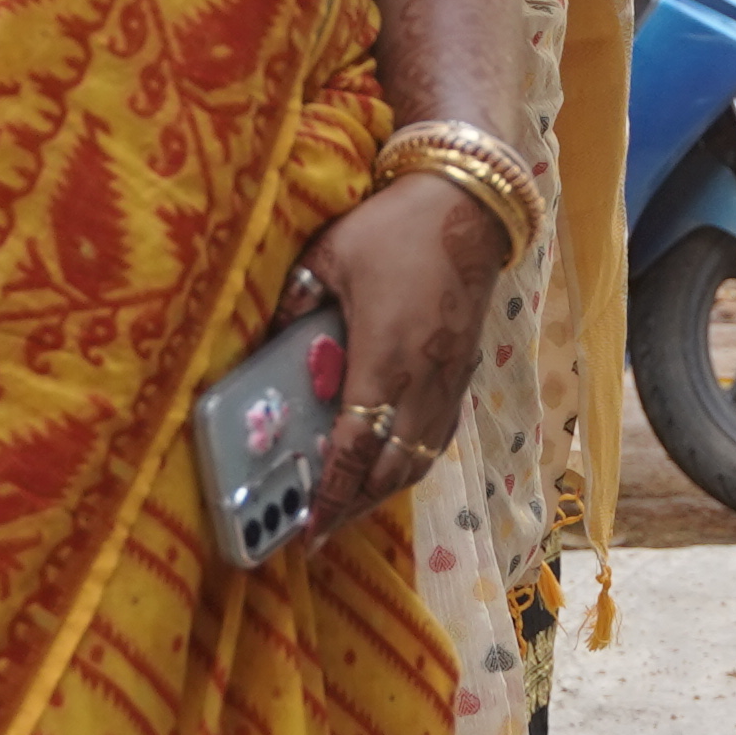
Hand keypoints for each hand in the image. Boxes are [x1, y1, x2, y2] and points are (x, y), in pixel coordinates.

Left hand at [276, 171, 505, 549]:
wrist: (468, 203)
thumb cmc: (393, 226)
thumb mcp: (327, 256)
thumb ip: (294, 301)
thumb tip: (267, 337)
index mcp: (383, 359)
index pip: (354, 448)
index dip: (331, 495)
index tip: (309, 531)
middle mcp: (422, 381)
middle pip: (391, 470)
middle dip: (356, 506)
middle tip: (322, 529)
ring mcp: (449, 379)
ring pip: (421, 458)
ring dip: (386, 490)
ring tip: (353, 505)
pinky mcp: (466, 369)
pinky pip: (440, 434)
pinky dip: (414, 460)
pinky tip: (394, 463)